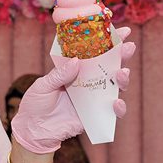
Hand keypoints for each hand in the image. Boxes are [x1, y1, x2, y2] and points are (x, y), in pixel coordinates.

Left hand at [10, 27, 134, 153]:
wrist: (33, 131)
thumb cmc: (36, 104)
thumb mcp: (43, 85)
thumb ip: (59, 74)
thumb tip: (77, 61)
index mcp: (76, 70)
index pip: (95, 52)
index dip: (110, 42)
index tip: (122, 31)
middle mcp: (88, 81)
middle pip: (110, 66)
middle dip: (122, 56)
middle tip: (129, 47)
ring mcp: (93, 98)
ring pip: (114, 86)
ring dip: (123, 79)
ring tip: (123, 73)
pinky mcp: (95, 115)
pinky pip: (111, 111)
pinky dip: (118, 108)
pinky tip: (117, 103)